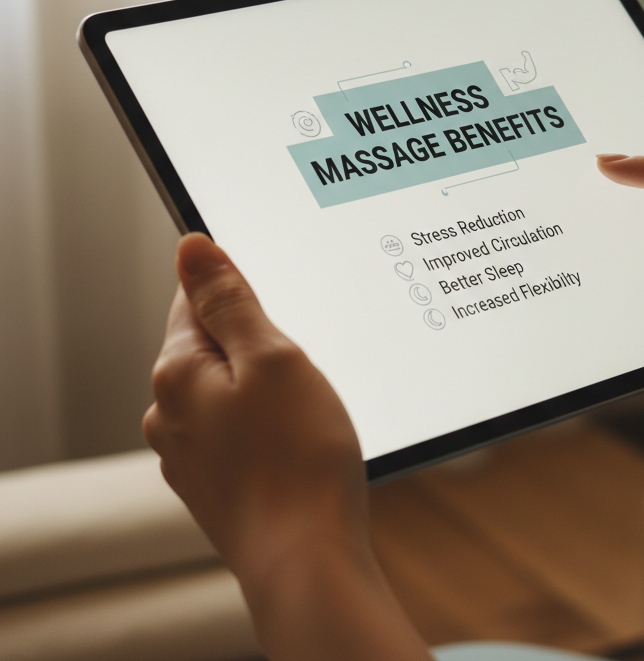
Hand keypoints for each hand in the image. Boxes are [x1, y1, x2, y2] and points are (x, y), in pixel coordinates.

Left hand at [143, 233, 429, 660]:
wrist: (308, 560)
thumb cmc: (297, 457)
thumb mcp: (270, 357)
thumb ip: (229, 300)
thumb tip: (192, 247)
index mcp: (177, 373)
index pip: (194, 299)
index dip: (239, 285)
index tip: (278, 293)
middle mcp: (169, 414)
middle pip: (212, 344)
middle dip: (258, 338)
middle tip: (305, 355)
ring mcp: (191, 454)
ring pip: (229, 390)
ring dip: (266, 383)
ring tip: (309, 401)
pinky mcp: (219, 483)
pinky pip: (240, 429)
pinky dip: (269, 422)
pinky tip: (301, 437)